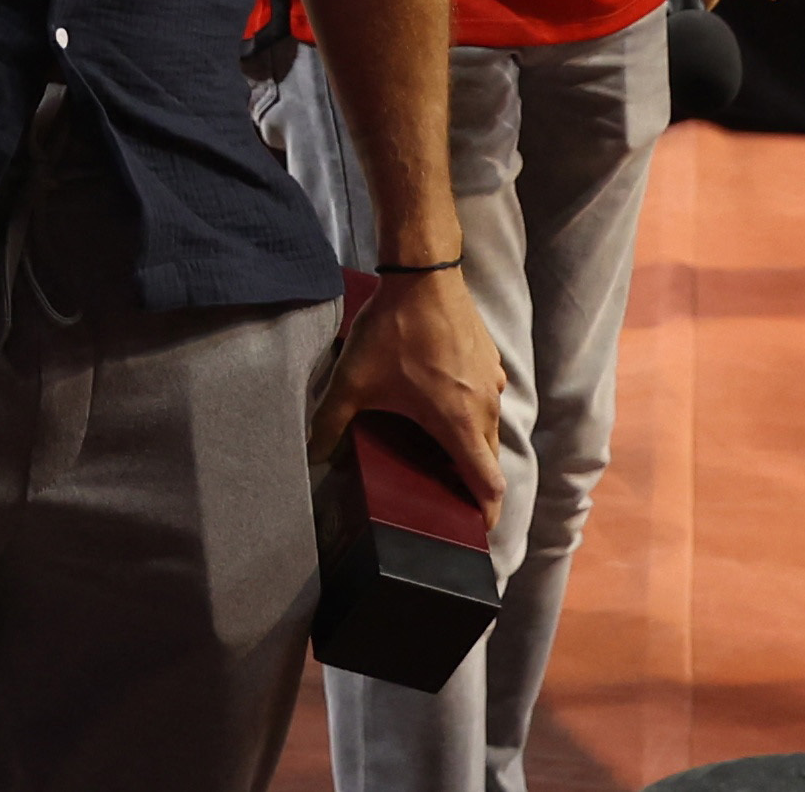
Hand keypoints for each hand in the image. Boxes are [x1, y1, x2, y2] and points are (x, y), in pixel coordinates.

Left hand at [312, 266, 505, 520]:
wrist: (423, 274)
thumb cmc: (394, 331)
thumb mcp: (353, 382)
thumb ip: (330, 424)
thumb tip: (313, 455)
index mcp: (458, 423)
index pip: (488, 485)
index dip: (485, 513)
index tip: (475, 531)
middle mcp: (484, 407)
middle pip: (488, 460)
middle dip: (473, 483)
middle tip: (447, 496)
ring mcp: (491, 382)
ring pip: (488, 428)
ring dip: (472, 445)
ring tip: (441, 451)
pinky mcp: (488, 360)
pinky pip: (486, 398)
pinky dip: (472, 412)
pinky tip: (443, 404)